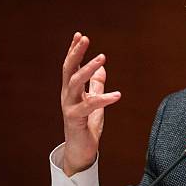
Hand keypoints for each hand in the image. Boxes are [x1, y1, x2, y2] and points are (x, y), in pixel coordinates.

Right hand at [61, 32, 120, 175]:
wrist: (80, 151)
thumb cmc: (86, 127)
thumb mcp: (94, 103)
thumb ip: (96, 86)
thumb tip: (102, 69)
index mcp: (71, 90)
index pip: (70, 66)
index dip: (74, 50)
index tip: (80, 35)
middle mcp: (67, 96)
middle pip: (68, 70)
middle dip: (76, 53)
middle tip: (85, 39)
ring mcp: (69, 107)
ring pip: (75, 83)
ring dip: (88, 69)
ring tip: (102, 58)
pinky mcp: (76, 119)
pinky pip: (89, 106)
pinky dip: (104, 99)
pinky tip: (117, 95)